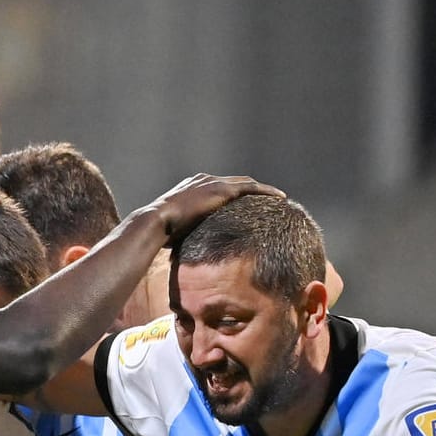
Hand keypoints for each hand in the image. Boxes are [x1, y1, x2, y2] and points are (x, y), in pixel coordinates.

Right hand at [142, 174, 284, 239]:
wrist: (156, 221)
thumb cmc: (159, 232)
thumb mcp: (173, 232)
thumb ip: (183, 235)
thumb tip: (180, 256)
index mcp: (191, 188)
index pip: (217, 189)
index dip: (232, 195)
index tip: (243, 204)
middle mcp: (203, 180)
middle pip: (234, 183)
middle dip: (250, 190)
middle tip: (266, 198)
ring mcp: (213, 183)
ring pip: (245, 183)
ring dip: (262, 190)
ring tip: (278, 198)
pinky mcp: (221, 189)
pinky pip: (251, 188)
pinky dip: (266, 192)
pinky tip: (280, 198)